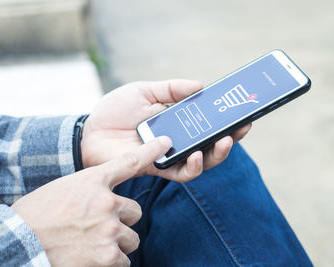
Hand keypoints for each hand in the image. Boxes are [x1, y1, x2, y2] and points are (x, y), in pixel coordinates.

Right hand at [12, 136, 171, 266]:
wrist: (19, 241)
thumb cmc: (38, 213)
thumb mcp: (66, 188)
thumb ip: (92, 189)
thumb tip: (110, 198)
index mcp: (93, 181)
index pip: (130, 162)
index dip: (151, 151)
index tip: (165, 143)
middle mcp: (106, 202)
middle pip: (135, 212)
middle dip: (122, 221)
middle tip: (100, 226)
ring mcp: (108, 229)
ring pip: (132, 238)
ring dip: (117, 242)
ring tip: (93, 243)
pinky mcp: (107, 256)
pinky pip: (124, 260)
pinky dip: (111, 261)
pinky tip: (91, 257)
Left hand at [82, 80, 251, 181]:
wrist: (89, 131)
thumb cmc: (115, 110)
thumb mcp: (144, 91)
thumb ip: (171, 89)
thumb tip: (201, 86)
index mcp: (177, 121)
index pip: (208, 123)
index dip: (227, 121)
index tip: (244, 114)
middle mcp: (176, 141)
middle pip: (210, 145)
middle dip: (229, 139)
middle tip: (239, 130)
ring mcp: (167, 156)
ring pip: (200, 162)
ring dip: (215, 155)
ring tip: (222, 143)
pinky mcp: (155, 168)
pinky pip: (179, 173)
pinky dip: (191, 167)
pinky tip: (195, 156)